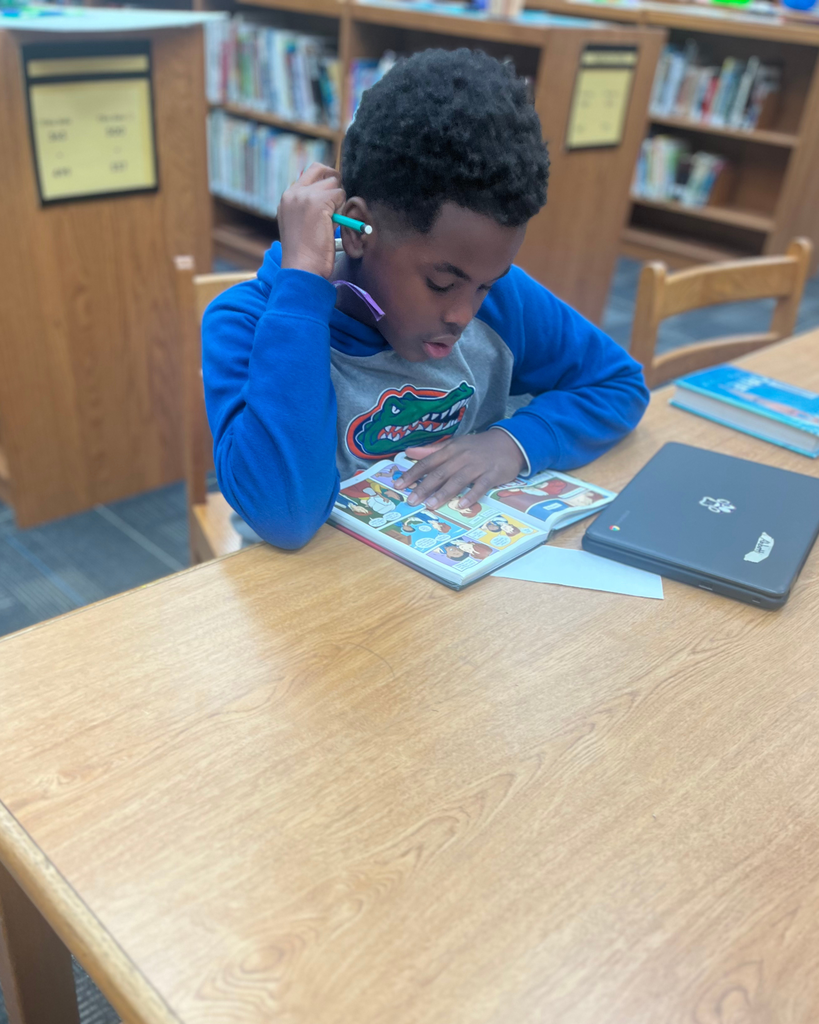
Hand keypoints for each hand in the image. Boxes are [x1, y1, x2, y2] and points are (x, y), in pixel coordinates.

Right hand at [277, 163, 344, 278]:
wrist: (302, 268)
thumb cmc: (305, 254)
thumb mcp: (301, 224)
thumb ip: (310, 207)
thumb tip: (331, 195)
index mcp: (287, 198)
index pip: (309, 173)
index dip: (324, 180)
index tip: (331, 196)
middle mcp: (293, 192)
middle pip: (321, 169)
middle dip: (334, 182)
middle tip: (337, 201)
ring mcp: (305, 196)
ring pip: (334, 183)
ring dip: (338, 201)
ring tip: (331, 222)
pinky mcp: (318, 202)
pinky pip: (340, 194)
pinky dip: (341, 209)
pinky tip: (332, 225)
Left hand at [396, 430, 524, 510]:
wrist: (510, 442)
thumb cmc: (478, 447)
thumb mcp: (454, 445)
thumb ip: (431, 451)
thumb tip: (408, 452)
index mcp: (450, 450)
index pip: (427, 462)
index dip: (412, 474)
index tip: (398, 485)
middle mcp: (462, 457)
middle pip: (440, 473)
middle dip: (424, 487)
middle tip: (411, 500)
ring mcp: (478, 465)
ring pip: (458, 480)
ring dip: (443, 493)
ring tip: (430, 505)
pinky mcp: (493, 474)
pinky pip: (481, 485)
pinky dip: (472, 495)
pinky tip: (462, 504)